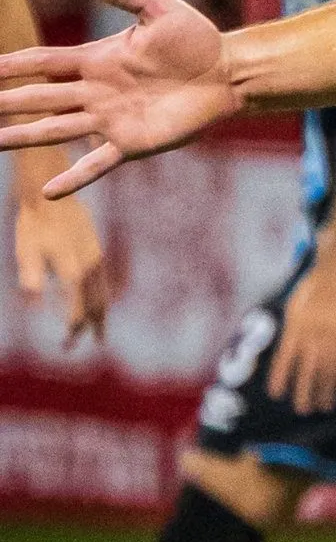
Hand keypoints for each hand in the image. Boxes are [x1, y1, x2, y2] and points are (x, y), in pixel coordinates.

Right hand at [0, 0, 244, 196]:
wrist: (231, 73)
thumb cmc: (197, 39)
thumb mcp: (158, 8)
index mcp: (96, 60)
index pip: (41, 63)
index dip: (9, 66)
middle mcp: (94, 92)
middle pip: (37, 98)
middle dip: (4, 103)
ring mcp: (110, 120)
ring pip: (54, 130)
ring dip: (21, 138)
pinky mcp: (132, 143)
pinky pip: (97, 163)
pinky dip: (74, 177)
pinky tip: (49, 193)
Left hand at [14, 171, 107, 344]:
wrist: (52, 195)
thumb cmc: (34, 225)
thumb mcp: (26, 253)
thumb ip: (32, 281)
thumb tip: (34, 310)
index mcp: (74, 271)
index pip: (79, 309)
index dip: (74, 329)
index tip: (66, 343)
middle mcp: (90, 267)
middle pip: (97, 306)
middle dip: (90, 329)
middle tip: (78, 346)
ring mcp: (96, 259)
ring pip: (104, 294)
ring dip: (100, 316)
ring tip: (98, 333)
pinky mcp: (96, 251)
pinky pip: (104, 283)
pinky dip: (102, 299)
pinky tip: (98, 303)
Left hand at [268, 258, 335, 415]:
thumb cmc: (312, 289)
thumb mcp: (295, 306)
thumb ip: (293, 331)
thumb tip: (289, 357)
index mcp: (296, 325)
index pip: (285, 357)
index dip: (280, 376)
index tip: (276, 394)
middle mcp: (315, 331)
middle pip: (309, 367)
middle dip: (306, 390)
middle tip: (304, 410)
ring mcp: (335, 331)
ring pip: (331, 366)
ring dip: (328, 388)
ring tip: (326, 406)